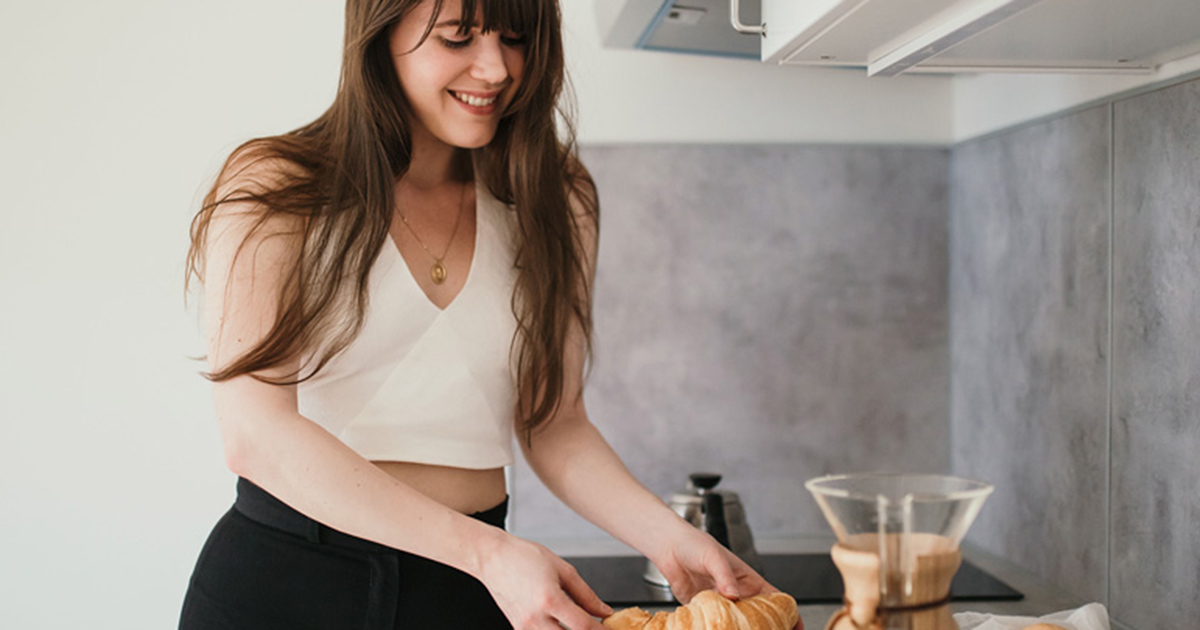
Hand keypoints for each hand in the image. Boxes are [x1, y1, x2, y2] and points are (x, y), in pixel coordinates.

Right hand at [477, 533, 612, 629]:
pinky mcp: (518, 629)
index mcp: (550, 600)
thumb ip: (586, 594)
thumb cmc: (523, 557)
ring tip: (581, 625)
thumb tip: (603, 611)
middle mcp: (535, 618)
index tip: (609, 628)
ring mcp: (524, 627)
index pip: (583, 626)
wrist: (492, 558)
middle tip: (597, 628)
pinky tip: (562, 625)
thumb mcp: (562, 569)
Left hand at [650, 527, 803, 628]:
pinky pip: (715, 625)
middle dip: (767, 628)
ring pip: (739, 624)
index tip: (797, 628)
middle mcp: (737, 595)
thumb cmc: (694, 544)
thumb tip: (735, 596)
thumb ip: (724, 576)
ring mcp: (722, 604)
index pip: (775, 599)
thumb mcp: (713, 557)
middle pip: (759, 618)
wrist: (668, 547)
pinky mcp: (704, 611)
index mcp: (748, 580)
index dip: (789, 614)